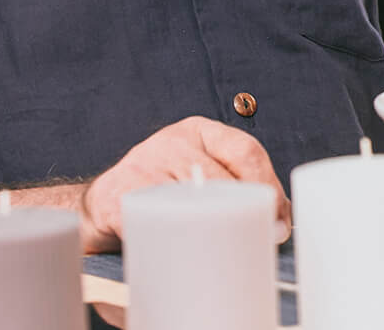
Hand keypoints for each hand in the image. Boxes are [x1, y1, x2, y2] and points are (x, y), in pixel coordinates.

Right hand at [78, 117, 291, 249]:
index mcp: (198, 132)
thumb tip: (283, 219)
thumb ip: (236, 183)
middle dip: (249, 212)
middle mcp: (171, 142)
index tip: (281, 218)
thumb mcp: (199, 172)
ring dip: (217, 231)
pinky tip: (189, 251)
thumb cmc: (162, 191)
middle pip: (223, 178)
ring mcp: (142, 167)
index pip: (245, 150)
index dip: (269, 185)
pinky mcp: (119, 199)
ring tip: (231, 249)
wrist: (100, 205)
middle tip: (265, 240)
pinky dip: (178, 240)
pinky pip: (158, 223)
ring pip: (194, 202)